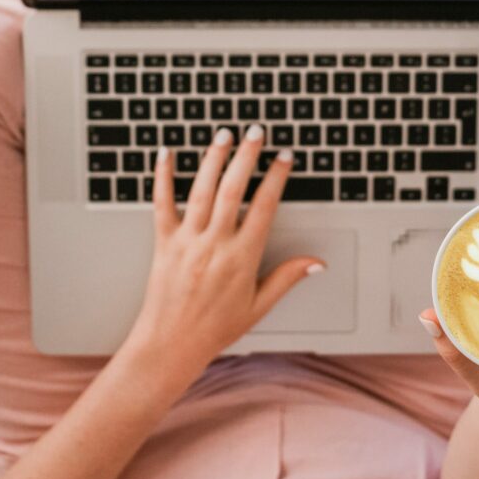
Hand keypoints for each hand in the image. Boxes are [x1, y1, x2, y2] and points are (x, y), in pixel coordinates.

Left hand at [122, 125, 323, 391]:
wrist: (170, 345)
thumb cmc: (215, 329)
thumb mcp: (259, 306)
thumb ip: (287, 278)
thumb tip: (317, 263)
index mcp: (242, 258)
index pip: (264, 206)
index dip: (277, 177)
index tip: (284, 157)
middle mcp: (215, 244)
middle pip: (233, 189)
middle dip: (247, 156)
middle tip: (256, 132)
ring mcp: (188, 241)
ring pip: (202, 190)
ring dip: (214, 158)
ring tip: (224, 135)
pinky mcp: (163, 242)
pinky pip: (162, 203)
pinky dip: (163, 176)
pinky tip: (166, 153)